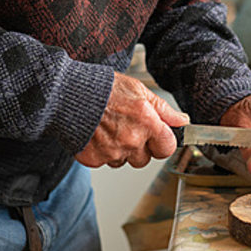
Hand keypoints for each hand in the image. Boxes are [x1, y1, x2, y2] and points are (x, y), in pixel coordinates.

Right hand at [75, 72, 189, 168]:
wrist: (69, 94)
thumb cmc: (104, 88)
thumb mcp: (139, 90)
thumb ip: (163, 109)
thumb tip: (182, 120)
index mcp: (147, 123)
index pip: (167, 148)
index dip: (162, 142)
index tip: (156, 136)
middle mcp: (131, 141)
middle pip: (145, 159)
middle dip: (139, 147)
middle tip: (126, 128)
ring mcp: (112, 152)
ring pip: (124, 161)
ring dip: (120, 150)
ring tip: (109, 128)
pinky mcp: (94, 159)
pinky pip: (105, 162)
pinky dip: (101, 151)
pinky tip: (97, 134)